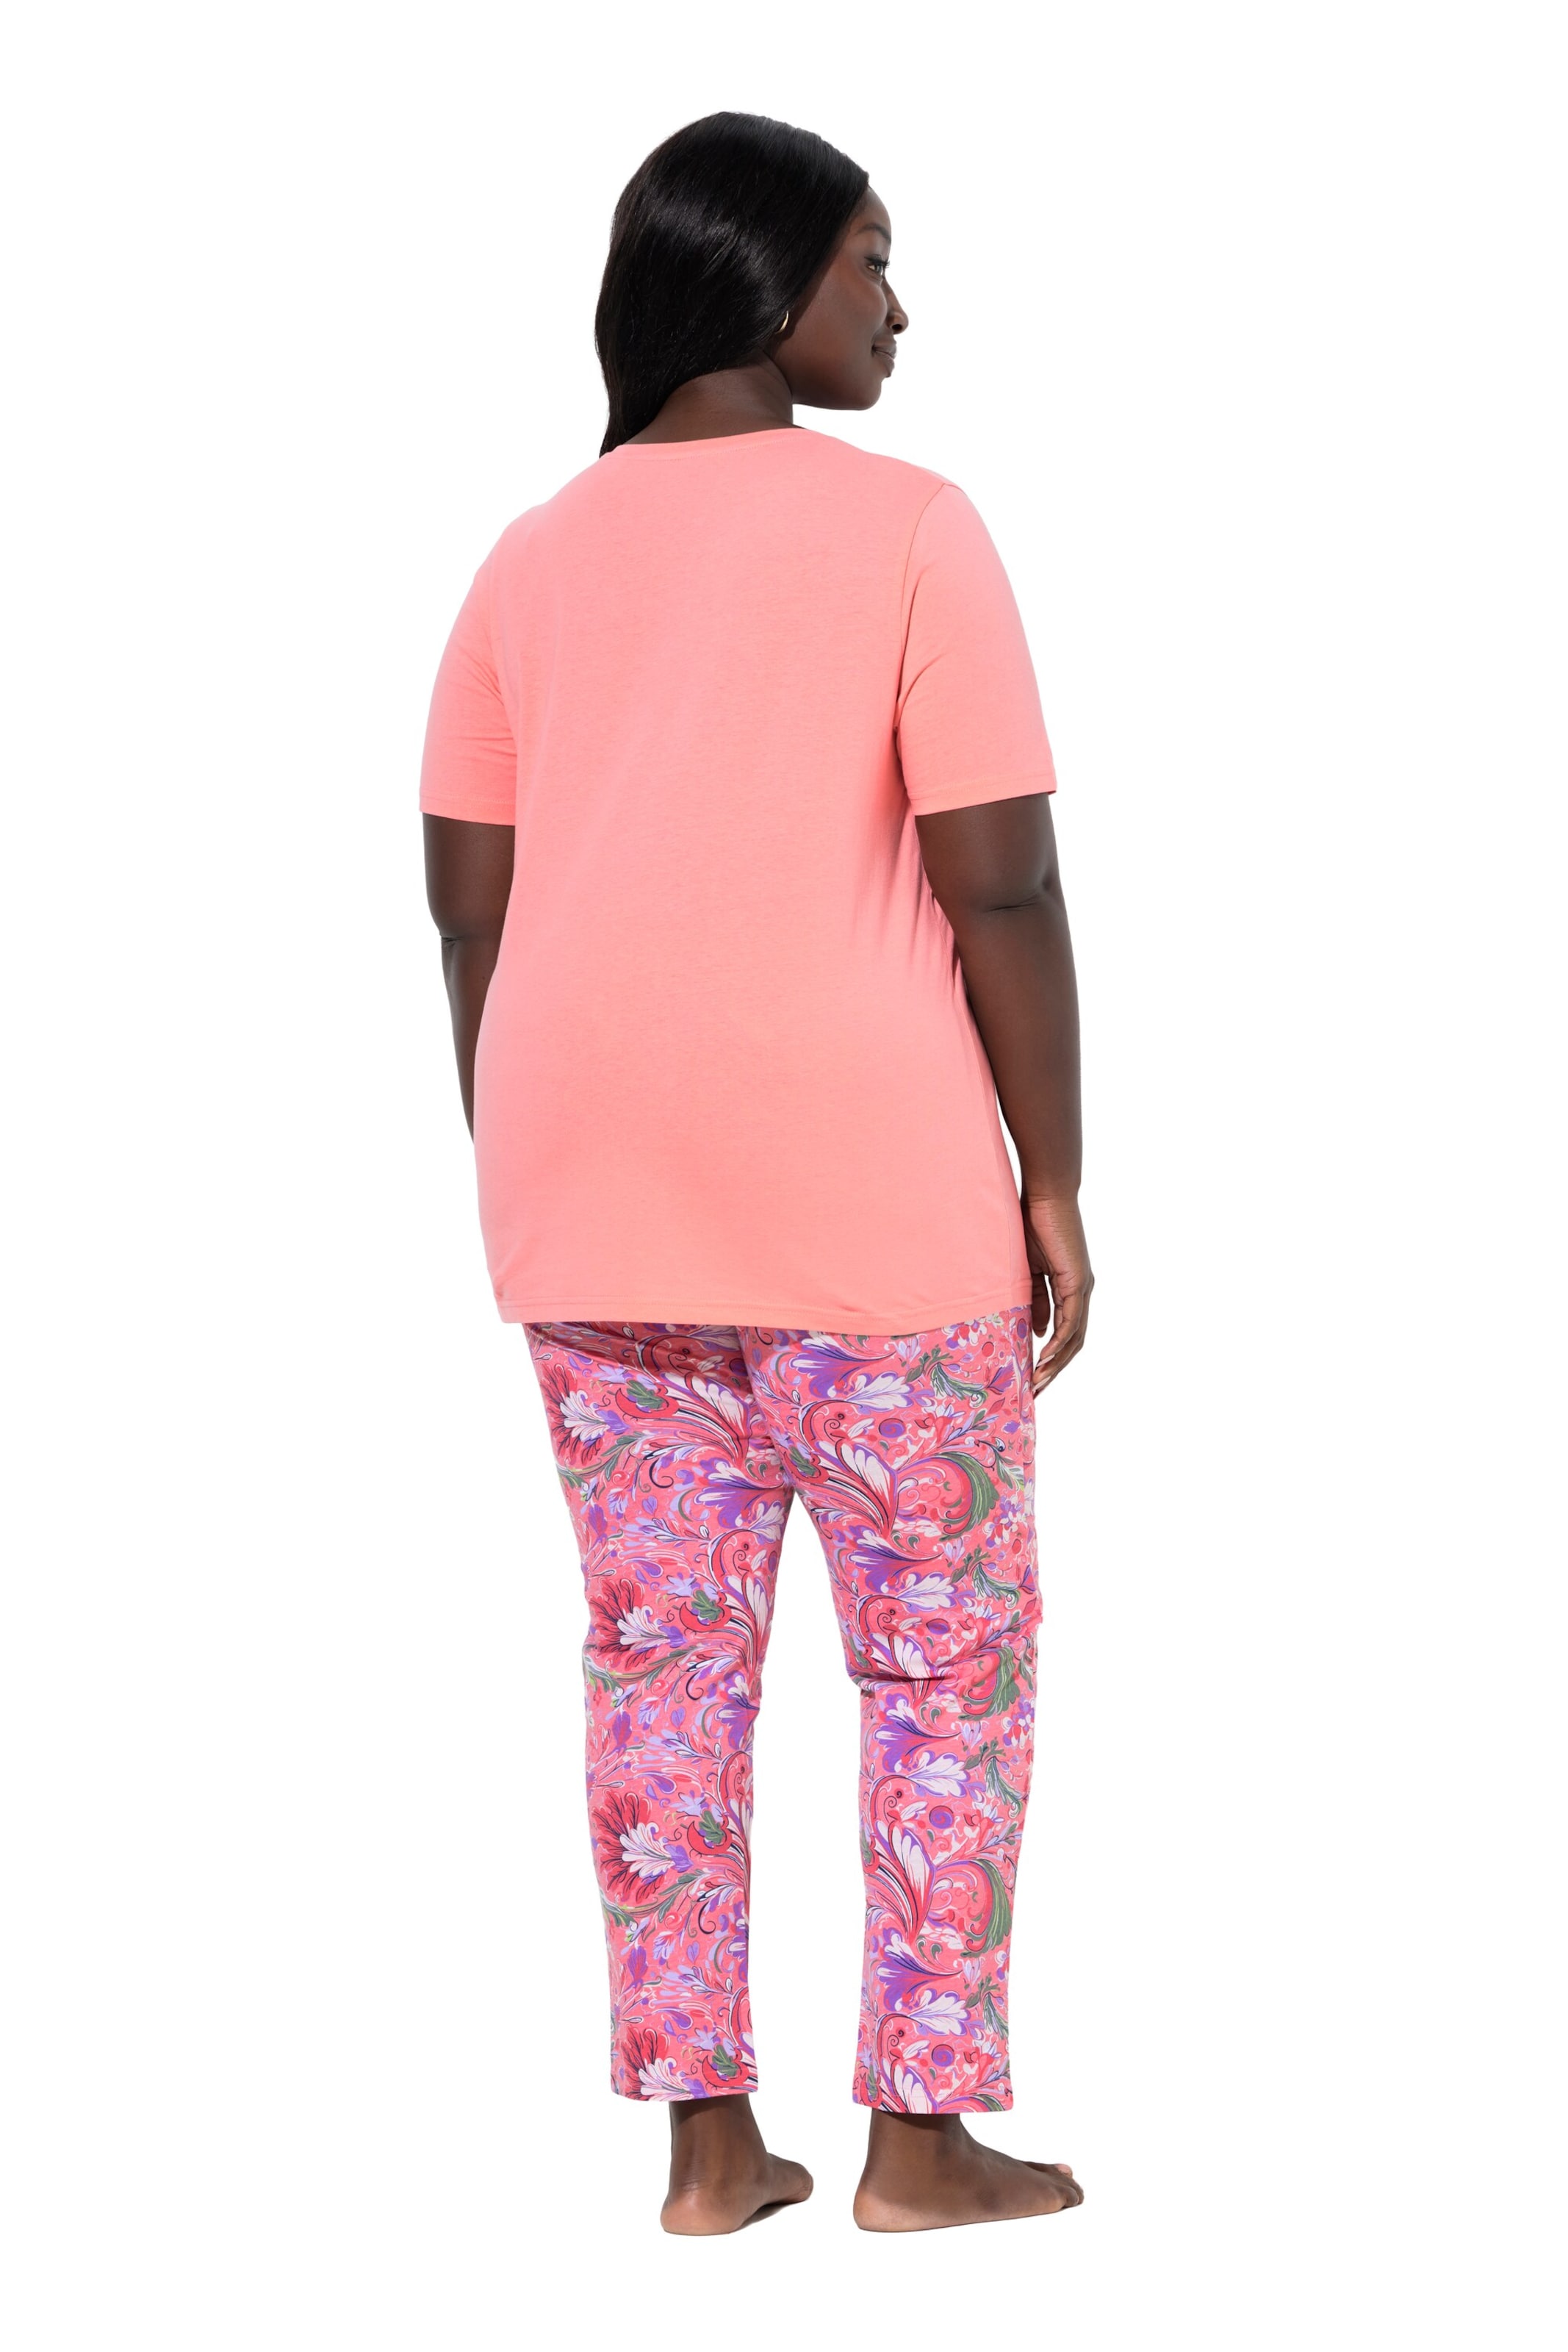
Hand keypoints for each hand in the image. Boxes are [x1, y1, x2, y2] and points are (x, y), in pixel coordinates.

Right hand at [1022, 1192, 1092, 1395]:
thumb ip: (1036, 1300)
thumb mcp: (1029, 1271)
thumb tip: (1039, 1331)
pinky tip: (1045, 1359)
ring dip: (1056, 1363)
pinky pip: (1071, 1321)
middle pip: (1073, 1342)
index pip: (1066, 1333)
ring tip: (1038, 1383)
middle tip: (1036, 1391)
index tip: (1033, 1376)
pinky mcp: (1078, 1282)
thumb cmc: (1033, 1225)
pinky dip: (1060, 1344)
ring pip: (1075, 1338)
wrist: (1045, 1196)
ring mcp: (1083, 1288)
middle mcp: (1082, 1292)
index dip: (1052, 1357)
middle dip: (1055, 1369)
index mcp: (1071, 1289)